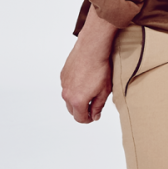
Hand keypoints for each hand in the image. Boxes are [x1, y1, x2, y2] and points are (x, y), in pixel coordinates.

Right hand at [60, 6, 116, 122]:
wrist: (91, 49)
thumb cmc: (100, 68)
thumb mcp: (104, 91)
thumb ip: (98, 106)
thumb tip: (94, 116)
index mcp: (77, 100)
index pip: (80, 118)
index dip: (88, 119)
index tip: (93, 116)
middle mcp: (67, 93)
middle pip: (72, 110)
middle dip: (82, 110)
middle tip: (93, 106)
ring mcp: (63, 83)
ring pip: (68, 98)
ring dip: (77, 99)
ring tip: (90, 91)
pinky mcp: (63, 74)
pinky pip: (67, 86)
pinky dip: (74, 88)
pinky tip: (84, 81)